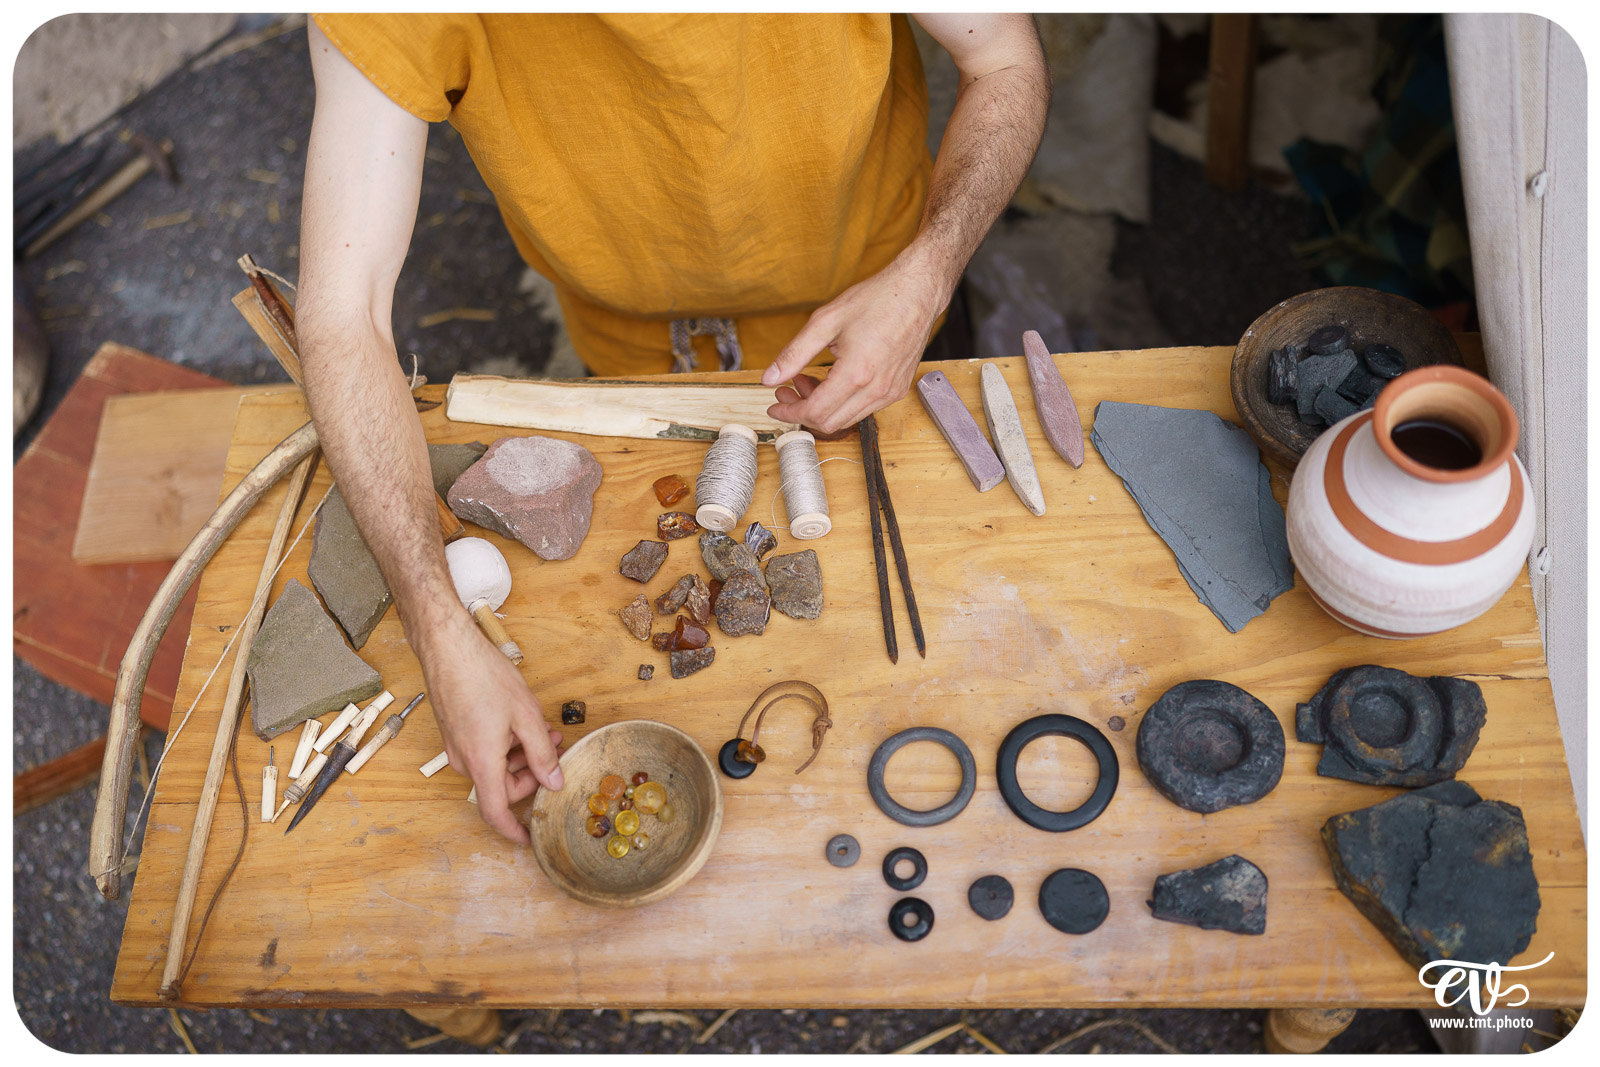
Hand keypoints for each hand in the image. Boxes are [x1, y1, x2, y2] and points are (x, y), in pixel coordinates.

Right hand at [418, 613, 563, 842]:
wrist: (448, 647)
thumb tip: (554, 782)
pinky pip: (485, 750)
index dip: (512, 831)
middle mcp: (464, 760)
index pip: (495, 813)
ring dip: (523, 754)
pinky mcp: (456, 732)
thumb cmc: (483, 676)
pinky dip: (507, 743)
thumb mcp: (525, 715)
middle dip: (533, 773)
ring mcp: (457, 746)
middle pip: (502, 786)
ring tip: (544, 729)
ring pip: (496, 766)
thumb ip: (542, 754)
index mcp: (481, 762)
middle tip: (557, 749)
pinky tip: (522, 721)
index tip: (530, 839)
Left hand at [762, 252, 949, 434]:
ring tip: (807, 379)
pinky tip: (831, 379)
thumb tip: (769, 377)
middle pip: (830, 423)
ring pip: (847, 419)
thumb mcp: (825, 321)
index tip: (774, 404)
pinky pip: (864, 408)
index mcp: (857, 373)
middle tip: (786, 389)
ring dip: (822, 407)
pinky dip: (842, 402)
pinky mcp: (897, 389)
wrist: (917, 292)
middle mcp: (877, 389)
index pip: (815, 412)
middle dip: (802, 411)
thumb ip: (794, 353)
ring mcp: (890, 392)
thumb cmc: (876, 299)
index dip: (789, 412)